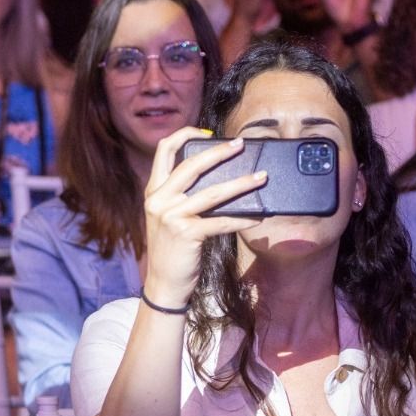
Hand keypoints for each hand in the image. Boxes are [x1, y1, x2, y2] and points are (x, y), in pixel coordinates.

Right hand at [141, 128, 265, 306]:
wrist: (163, 283)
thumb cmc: (172, 249)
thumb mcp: (168, 217)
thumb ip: (181, 196)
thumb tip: (219, 178)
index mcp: (154, 191)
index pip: (164, 150)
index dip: (185, 135)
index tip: (207, 133)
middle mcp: (159, 200)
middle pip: (192, 165)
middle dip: (219, 153)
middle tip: (241, 145)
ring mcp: (171, 216)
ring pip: (213, 193)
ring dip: (242, 184)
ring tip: (261, 177)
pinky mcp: (187, 234)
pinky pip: (222, 222)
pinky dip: (243, 220)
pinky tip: (258, 218)